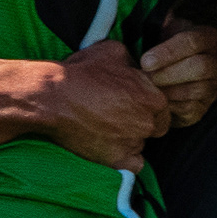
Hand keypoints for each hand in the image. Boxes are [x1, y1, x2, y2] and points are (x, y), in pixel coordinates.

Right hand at [40, 38, 170, 170]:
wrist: (52, 98)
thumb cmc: (81, 73)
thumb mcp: (114, 52)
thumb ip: (134, 63)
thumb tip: (137, 68)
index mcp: (153, 96)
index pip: (163, 106)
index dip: (149, 104)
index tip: (134, 103)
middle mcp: (147, 122)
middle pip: (157, 127)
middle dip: (143, 121)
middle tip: (121, 115)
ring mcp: (133, 143)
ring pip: (142, 144)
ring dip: (131, 138)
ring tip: (107, 128)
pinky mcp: (117, 160)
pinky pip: (135, 165)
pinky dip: (127, 159)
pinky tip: (113, 147)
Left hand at [140, 23, 216, 127]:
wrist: (158, 77)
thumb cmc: (157, 50)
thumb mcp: (158, 31)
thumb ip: (158, 21)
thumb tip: (157, 13)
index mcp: (208, 38)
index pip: (195, 41)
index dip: (169, 52)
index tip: (145, 61)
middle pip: (201, 67)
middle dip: (169, 73)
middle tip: (145, 76)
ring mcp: (213, 88)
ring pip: (195, 90)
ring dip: (167, 90)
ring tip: (147, 87)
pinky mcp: (203, 109)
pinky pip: (188, 109)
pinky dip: (168, 105)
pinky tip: (155, 100)